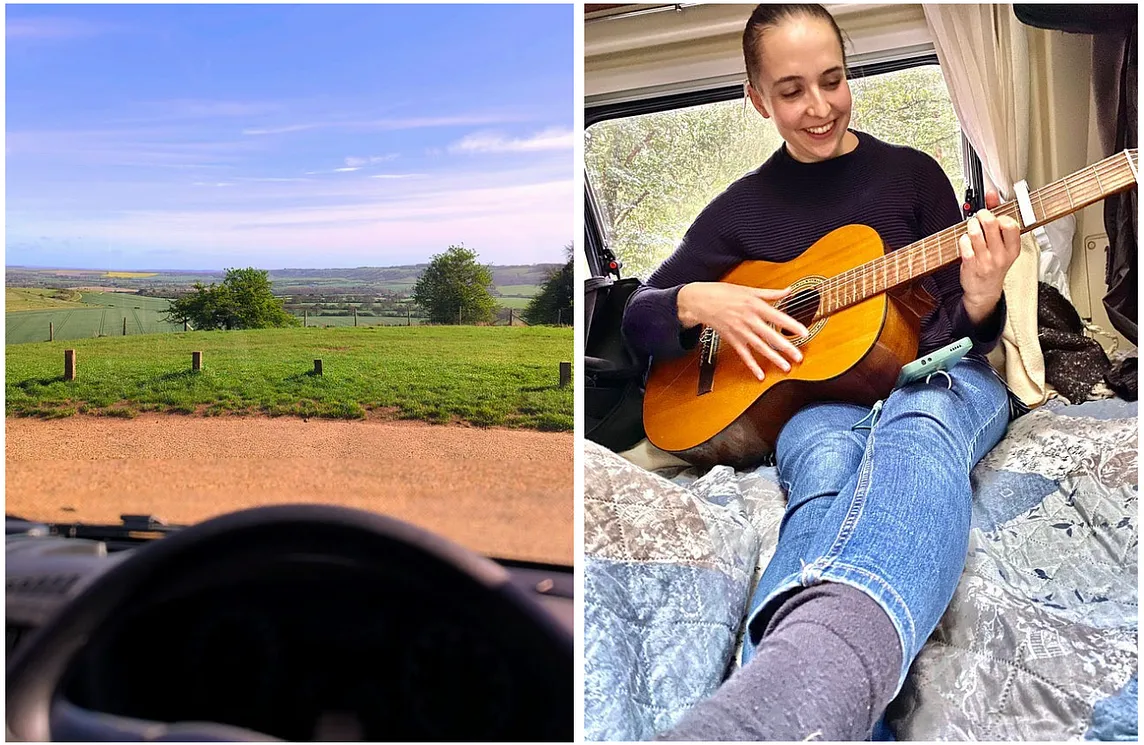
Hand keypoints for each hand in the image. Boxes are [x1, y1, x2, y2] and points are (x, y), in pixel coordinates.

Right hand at [677, 282, 808, 380]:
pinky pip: (744, 355)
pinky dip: (752, 365)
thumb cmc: (724, 293)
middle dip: (786, 347)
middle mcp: (749, 320)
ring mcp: (740, 332)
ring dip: (773, 358)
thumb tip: (789, 291)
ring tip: (785, 367)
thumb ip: (770, 293)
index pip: (777, 317)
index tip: (804, 333)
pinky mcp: (732, 340)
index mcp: (755, 305)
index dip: (791, 325)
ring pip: (759, 347)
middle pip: (770, 336)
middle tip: (799, 357)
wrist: (700, 301)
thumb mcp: (749, 290)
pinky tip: (760, 374)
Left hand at [958, 189, 1020, 322]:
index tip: (996, 216)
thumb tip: (991, 195)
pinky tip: (965, 240)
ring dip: (971, 225)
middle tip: (980, 216)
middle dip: (982, 215)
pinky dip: (963, 239)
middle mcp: (1001, 255)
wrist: (985, 290)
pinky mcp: (971, 265)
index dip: (1001, 216)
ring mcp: (986, 261)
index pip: (1011, 225)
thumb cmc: (994, 264)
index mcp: (1013, 248)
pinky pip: (965, 245)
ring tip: (971, 227)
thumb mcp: (1003, 245)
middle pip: (992, 224)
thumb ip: (998, 218)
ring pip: (976, 233)